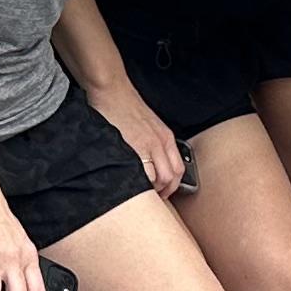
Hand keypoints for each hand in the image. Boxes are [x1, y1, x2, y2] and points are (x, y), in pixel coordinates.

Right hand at [90, 86, 185, 202]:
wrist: (112, 90)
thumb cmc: (124, 107)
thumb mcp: (147, 125)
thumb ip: (152, 143)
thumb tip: (150, 166)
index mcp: (166, 138)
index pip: (178, 170)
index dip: (171, 186)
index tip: (161, 194)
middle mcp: (161, 143)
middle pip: (173, 178)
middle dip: (163, 193)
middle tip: (150, 200)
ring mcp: (148, 145)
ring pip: (161, 179)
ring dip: (152, 191)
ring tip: (139, 196)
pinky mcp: (134, 147)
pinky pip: (144, 174)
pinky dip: (140, 184)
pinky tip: (129, 185)